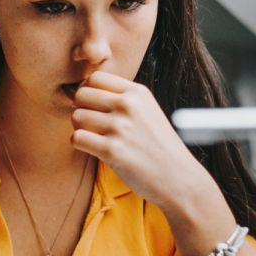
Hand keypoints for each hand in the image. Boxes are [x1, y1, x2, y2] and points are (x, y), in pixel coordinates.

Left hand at [69, 70, 208, 208]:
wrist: (178, 177)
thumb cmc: (160, 146)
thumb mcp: (149, 110)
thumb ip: (123, 99)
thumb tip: (85, 90)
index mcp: (138, 93)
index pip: (95, 78)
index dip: (88, 91)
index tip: (93, 106)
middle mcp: (128, 105)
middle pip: (81, 94)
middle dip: (81, 109)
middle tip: (91, 123)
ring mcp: (120, 127)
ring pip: (76, 116)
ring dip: (80, 128)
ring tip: (95, 137)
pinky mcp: (112, 150)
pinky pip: (77, 138)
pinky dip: (80, 144)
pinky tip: (94, 149)